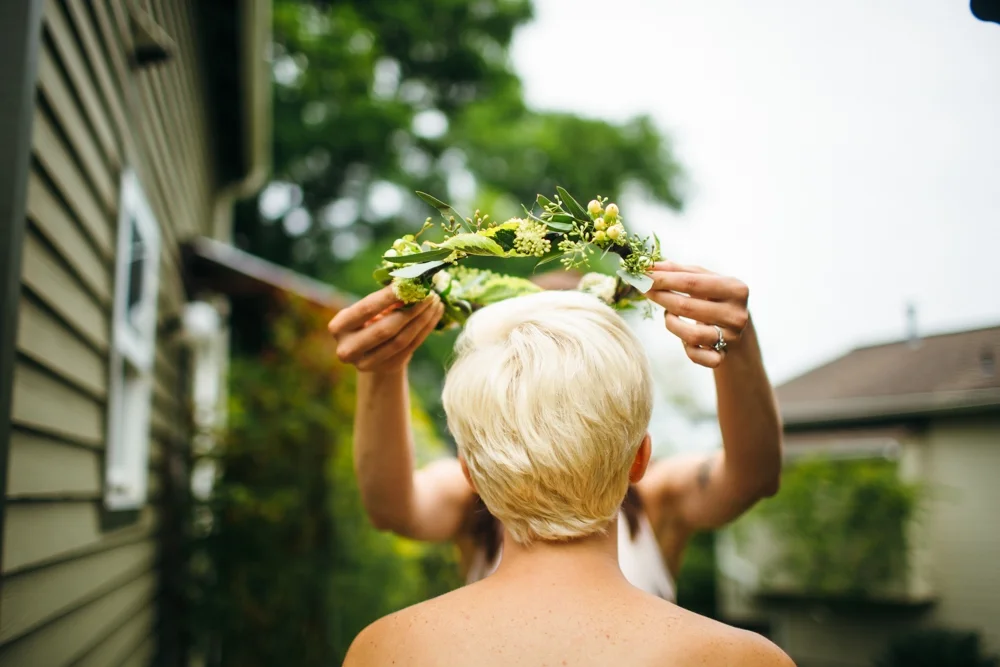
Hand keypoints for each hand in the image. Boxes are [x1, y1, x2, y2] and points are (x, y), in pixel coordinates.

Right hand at [328, 286, 443, 372]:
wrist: (371, 349)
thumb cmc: (370, 319)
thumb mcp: (370, 309)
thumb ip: (386, 299)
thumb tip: (412, 282)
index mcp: (338, 327)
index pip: (366, 309)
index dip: (390, 296)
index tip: (411, 282)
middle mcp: (348, 349)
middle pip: (385, 329)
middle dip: (411, 310)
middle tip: (430, 294)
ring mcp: (367, 363)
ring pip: (402, 340)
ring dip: (423, 319)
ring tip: (436, 302)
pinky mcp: (387, 368)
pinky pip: (411, 347)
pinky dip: (426, 329)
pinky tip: (436, 314)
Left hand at [647, 261, 749, 368]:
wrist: (738, 327)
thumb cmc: (715, 297)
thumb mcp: (705, 279)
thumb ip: (678, 271)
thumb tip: (649, 266)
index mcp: (735, 289)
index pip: (691, 282)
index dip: (663, 279)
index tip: (643, 275)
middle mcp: (736, 314)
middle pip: (687, 307)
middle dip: (660, 297)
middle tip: (644, 289)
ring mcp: (731, 338)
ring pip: (690, 335)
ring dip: (671, 322)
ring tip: (669, 314)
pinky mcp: (722, 357)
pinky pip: (696, 355)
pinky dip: (685, 348)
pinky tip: (684, 337)